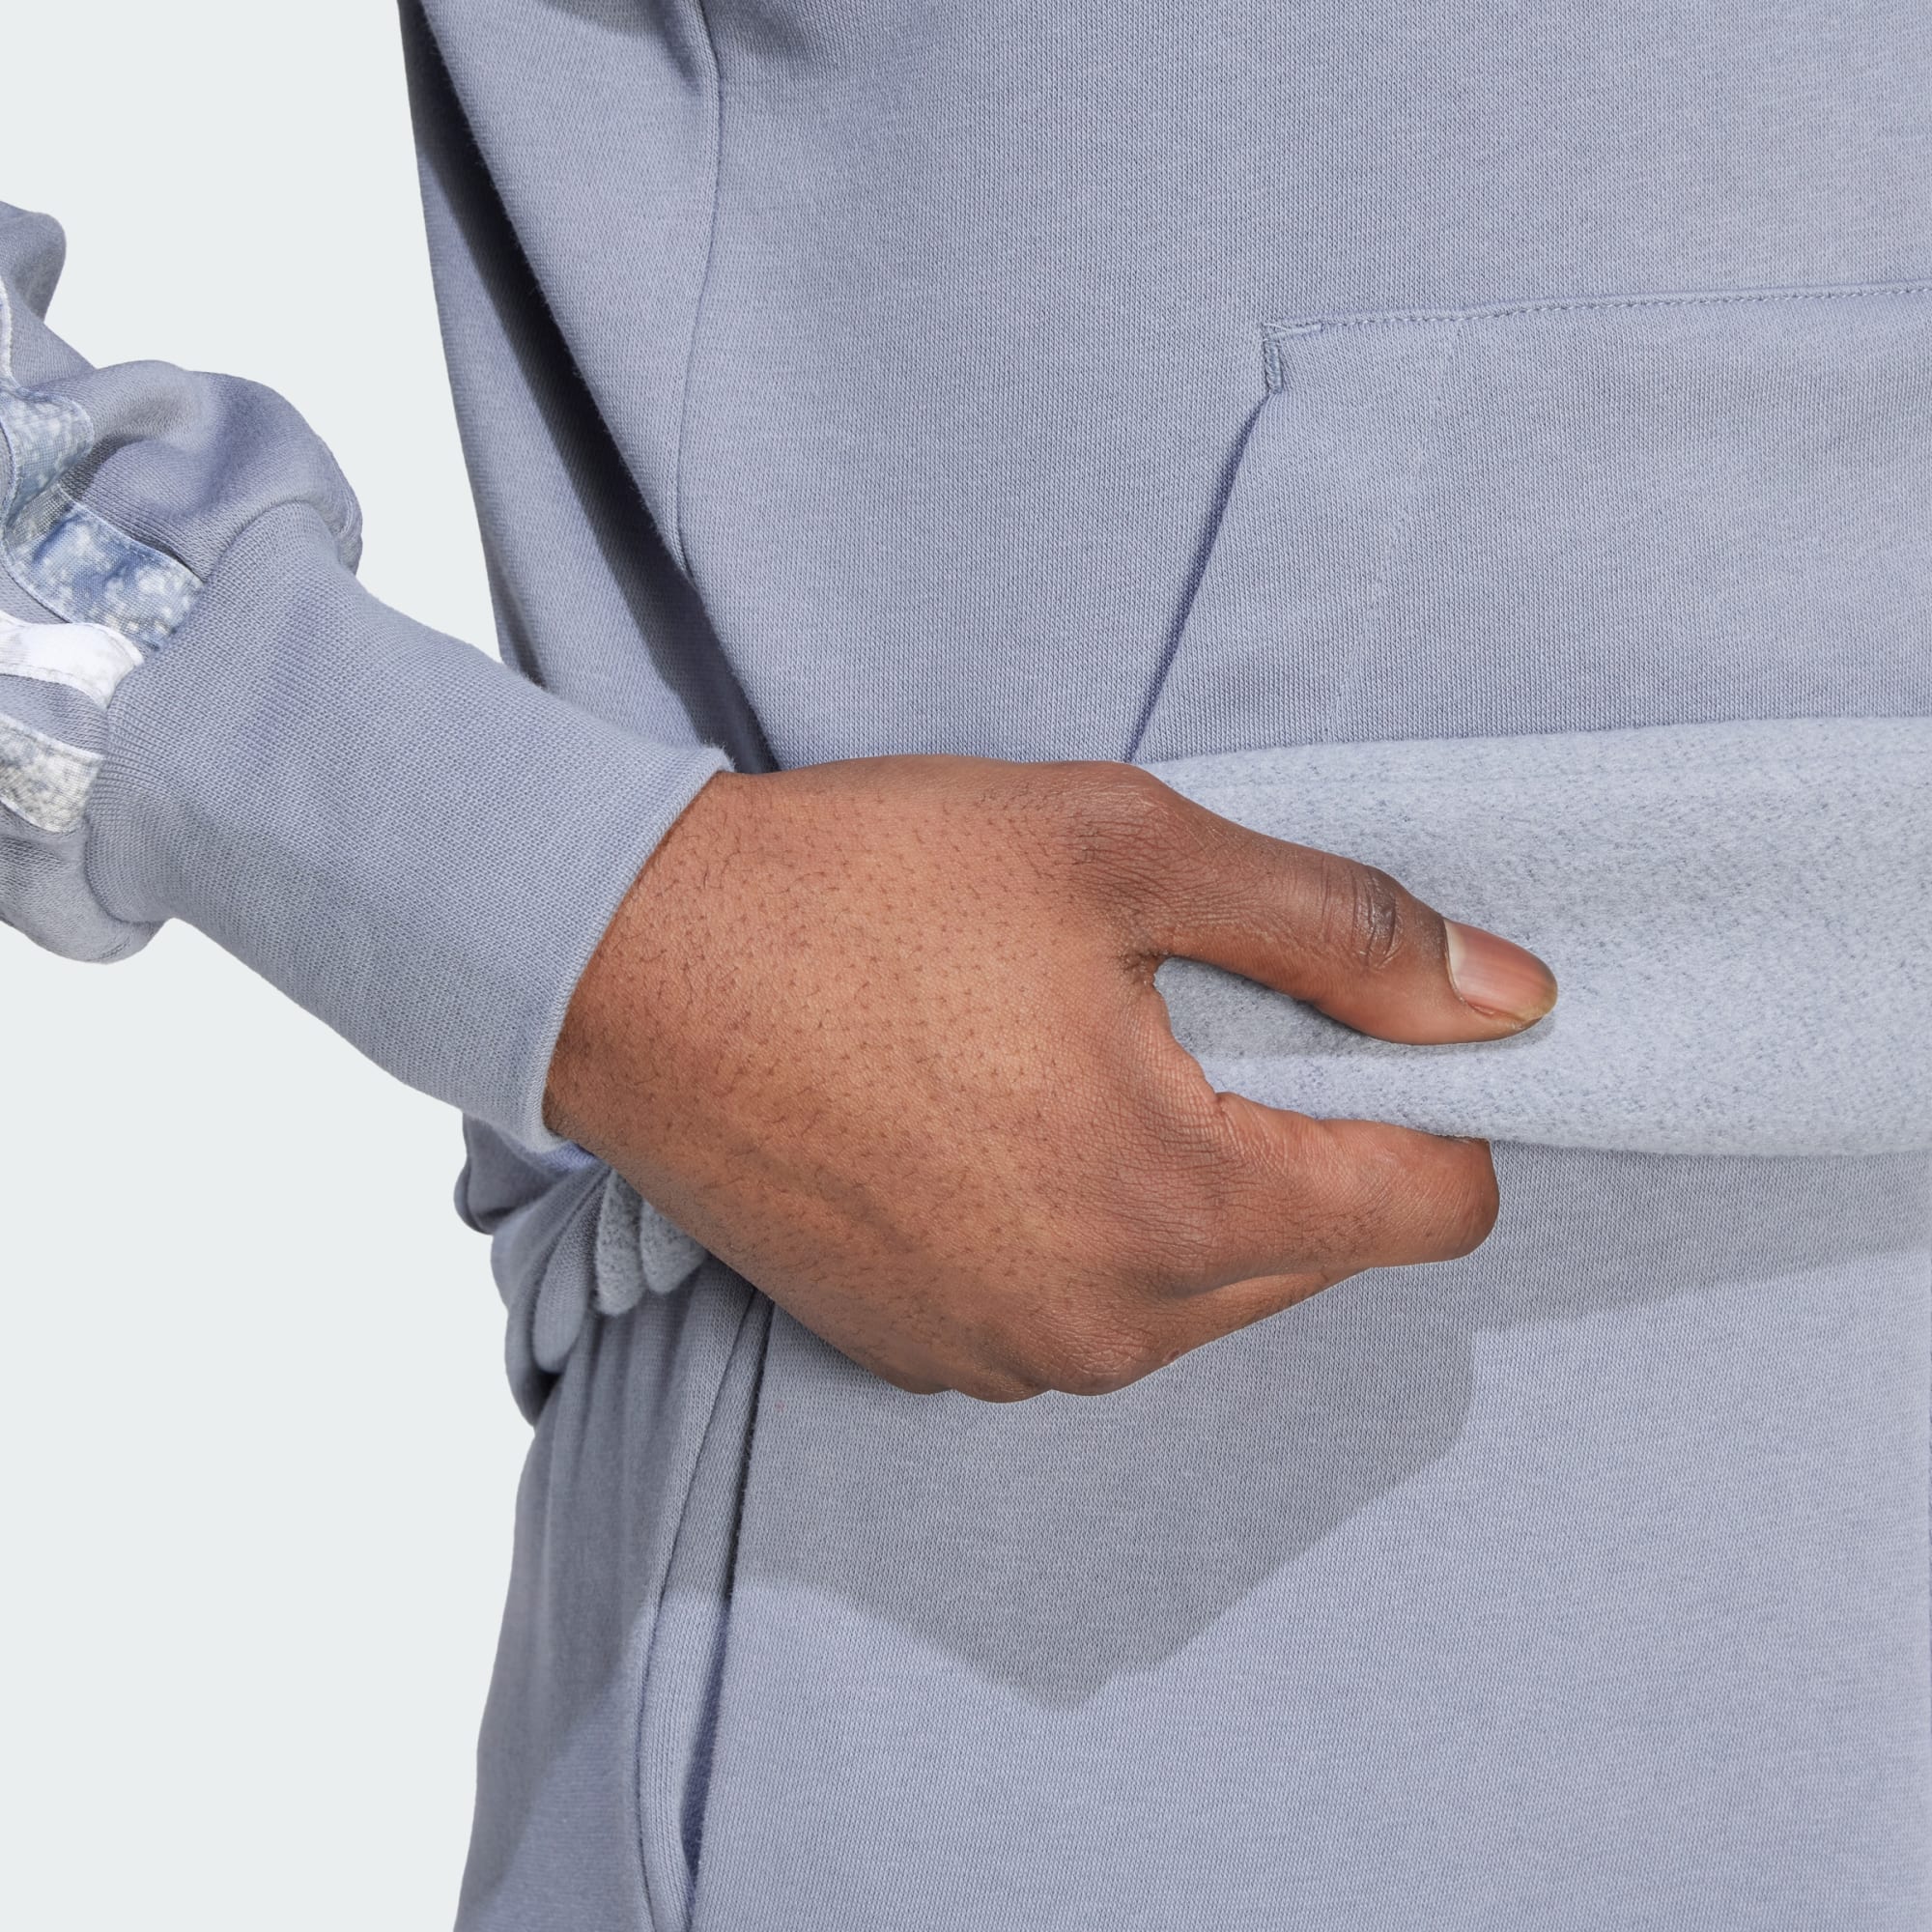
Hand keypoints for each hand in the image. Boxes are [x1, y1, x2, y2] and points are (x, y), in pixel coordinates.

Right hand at [545, 756, 1556, 1399]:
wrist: (626, 962)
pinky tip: (995, 1117)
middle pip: (1320, 1251)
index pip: (1436, 1206)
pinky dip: (1086, 1226)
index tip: (1363, 1014)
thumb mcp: (1126, 849)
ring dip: (1191, 1183)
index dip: (1436, 1096)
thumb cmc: (864, 887)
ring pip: (1202, 1289)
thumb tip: (1510, 999)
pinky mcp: (924, 1353)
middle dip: (1305, 1134)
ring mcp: (1005, 1357)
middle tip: (1191, 1006)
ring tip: (1076, 1053)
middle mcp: (1105, 1327)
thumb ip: (1343, 929)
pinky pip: (1083, 1311)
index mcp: (1178, 1209)